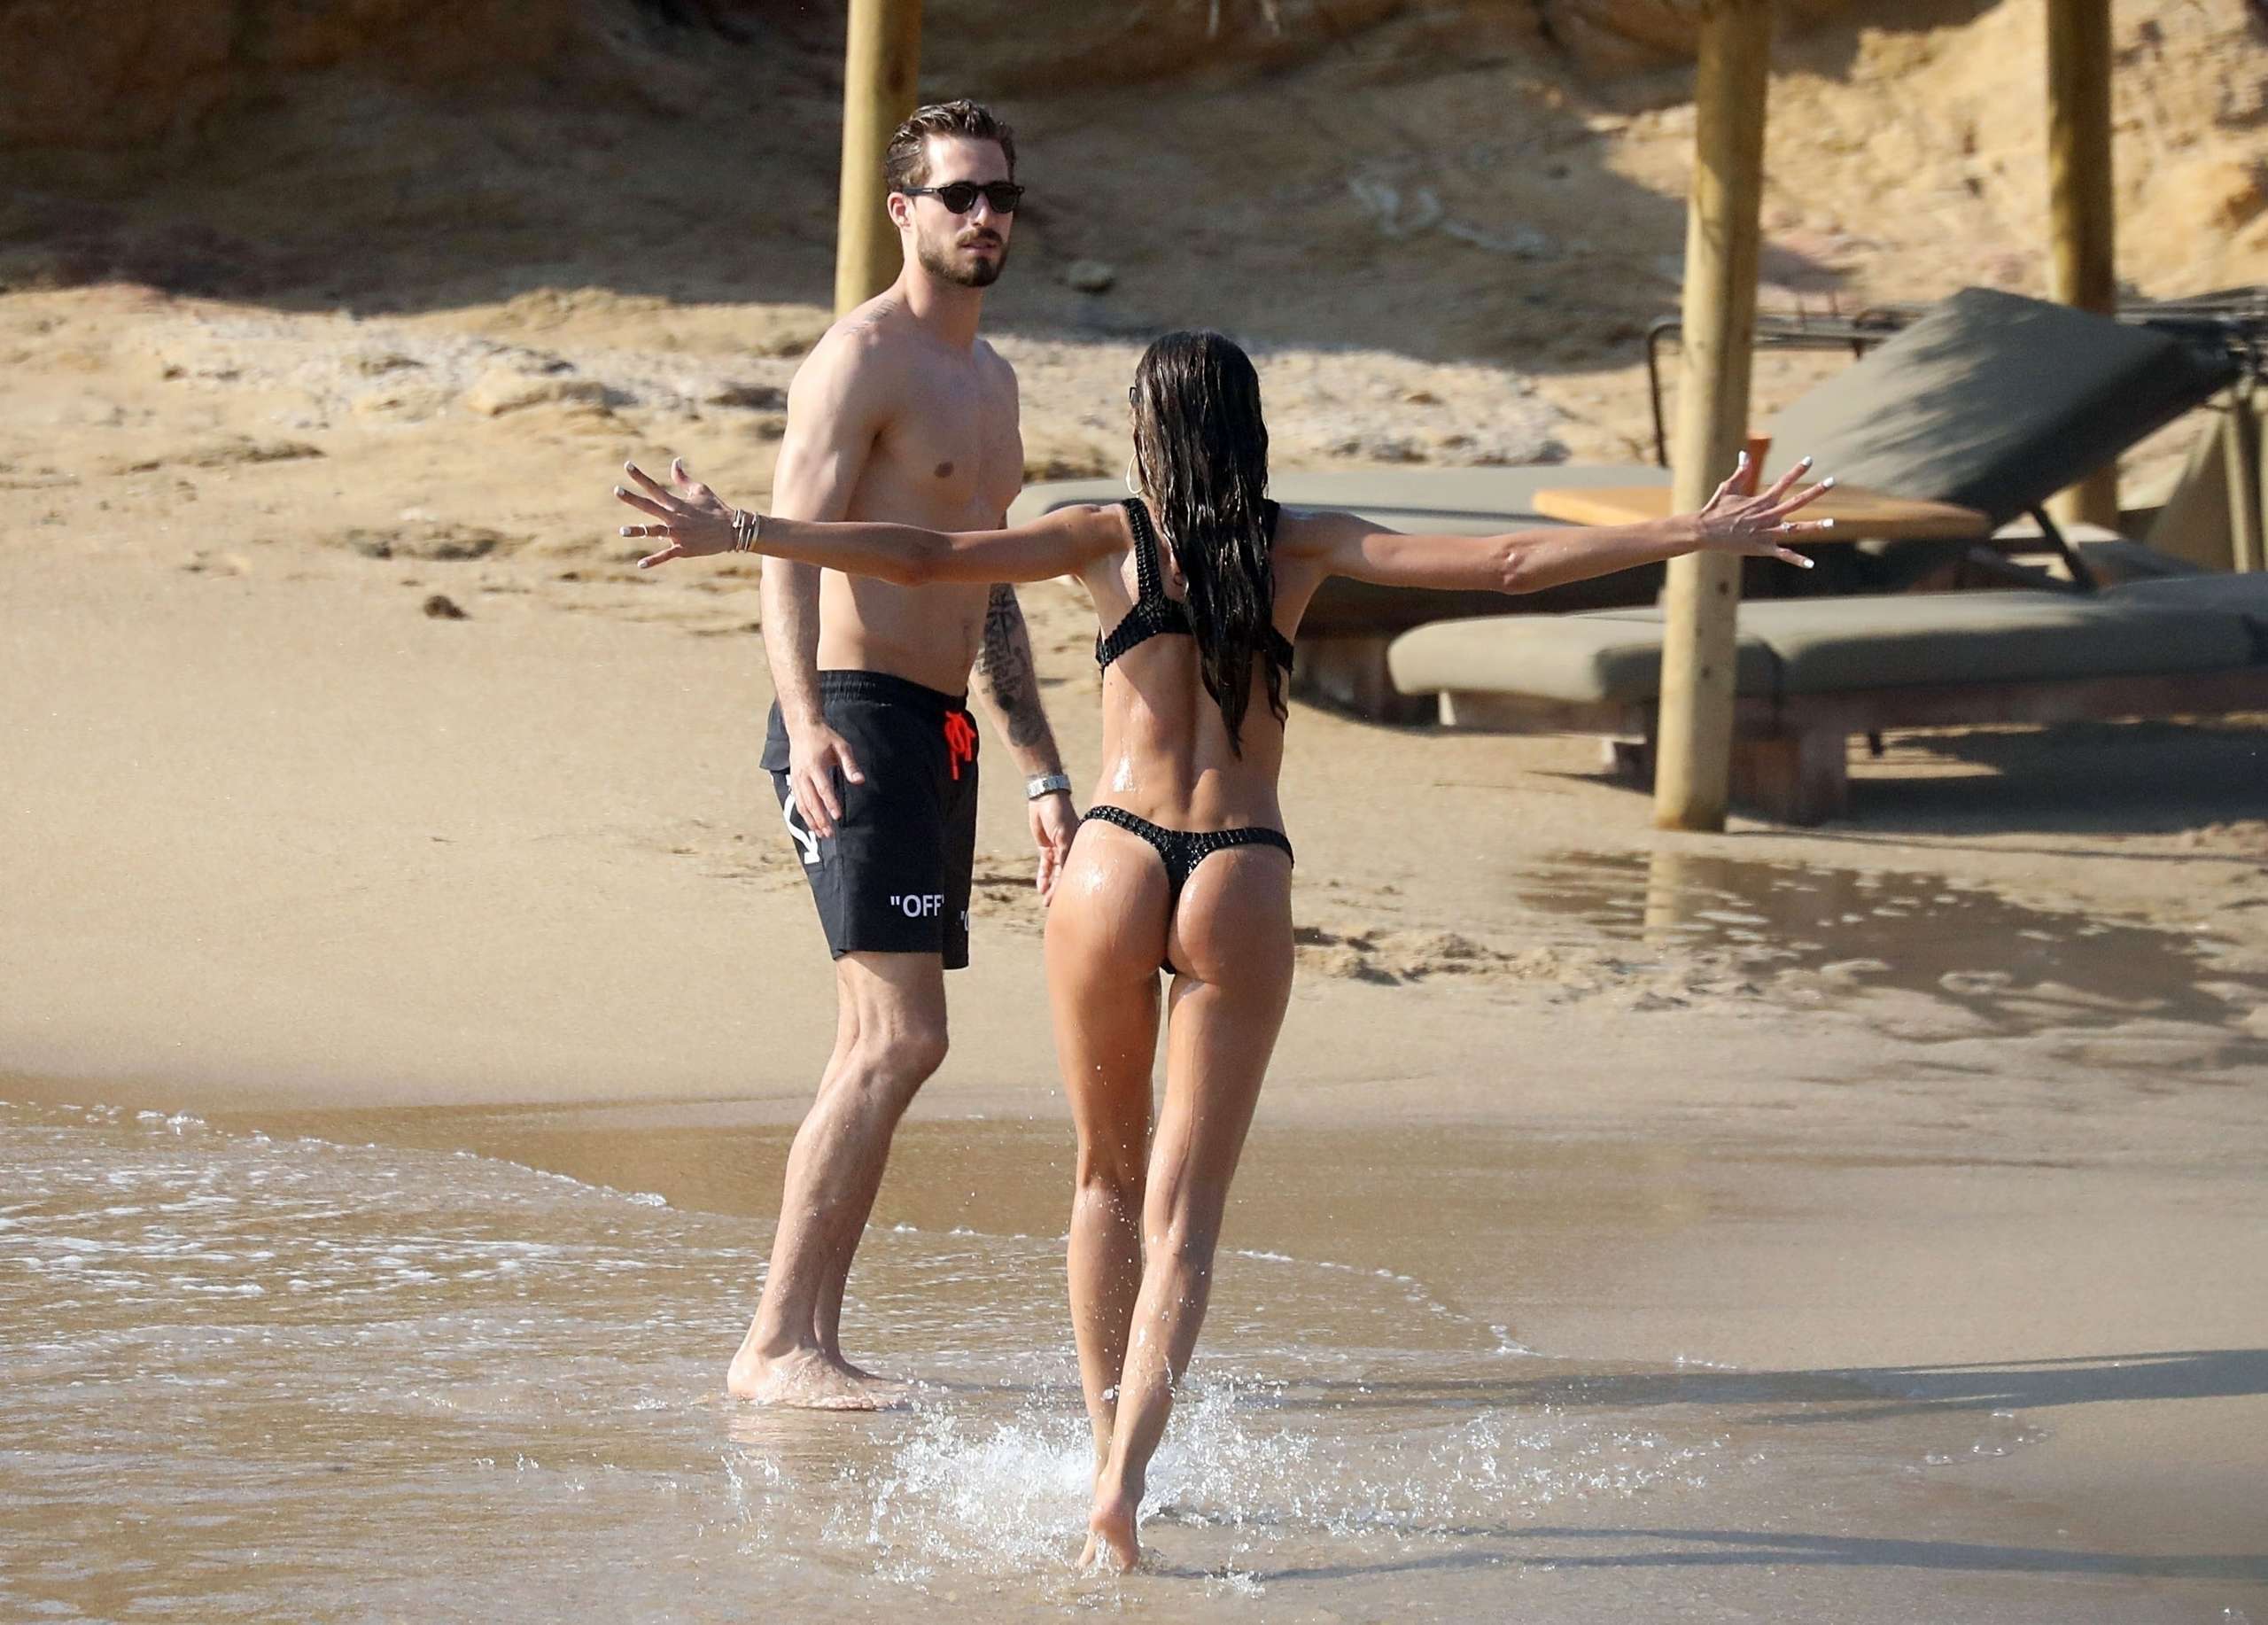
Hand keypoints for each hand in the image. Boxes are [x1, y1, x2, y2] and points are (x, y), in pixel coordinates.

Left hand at [614, 458, 740, 567]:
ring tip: (622, 531)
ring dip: (638, 530)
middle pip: (649, 506)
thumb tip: (675, 461)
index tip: (628, 466)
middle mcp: (676, 517)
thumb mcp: (700, 490)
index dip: (641, 477)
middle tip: (617, 491)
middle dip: (632, 499)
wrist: (732, 530)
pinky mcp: (684, 549)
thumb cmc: (716, 508)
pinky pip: (666, 555)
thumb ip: (683, 479)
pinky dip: (654, 560)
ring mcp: (679, 534)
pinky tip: (640, 564)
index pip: (655, 487)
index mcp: (678, 503)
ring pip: (654, 531)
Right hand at [785, 721, 864, 839]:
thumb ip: (850, 765)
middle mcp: (802, 775)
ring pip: (802, 804)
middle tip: (829, 833)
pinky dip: (804, 815)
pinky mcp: (793, 781)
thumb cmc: (824, 737)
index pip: (823, 789)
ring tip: (822, 834)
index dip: (830, 804)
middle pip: (811, 801)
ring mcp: (796, 779)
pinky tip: (812, 824)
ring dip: (811, 821)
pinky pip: (798, 801)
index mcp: (815, 766)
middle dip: (820, 819)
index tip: (837, 816)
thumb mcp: (841, 747)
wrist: (802, 728)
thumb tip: (860, 781)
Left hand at [1028, 790, 1077, 904]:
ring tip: (1045, 900)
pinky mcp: (1047, 846)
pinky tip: (1041, 887)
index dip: (1068, 886)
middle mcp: (1070, 850)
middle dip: (1058, 890)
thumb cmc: (1059, 814)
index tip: (1065, 901)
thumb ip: (1065, 854)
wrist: (1045, 798)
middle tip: (1051, 905)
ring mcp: (1058, 849)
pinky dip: (1043, 876)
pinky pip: (1045, 865)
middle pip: (1064, 874)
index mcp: (1079, 847)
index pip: (1074, 871)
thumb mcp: (1064, 835)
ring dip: (1050, 886)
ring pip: (1054, 872)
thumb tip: (1066, 875)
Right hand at [1691, 452, 1833, 567]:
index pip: (1783, 482)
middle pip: (1797, 502)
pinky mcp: (1762, 547)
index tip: (1810, 460)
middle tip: (1832, 481)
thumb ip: (1740, 472)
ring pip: (1795, 529)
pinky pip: (1783, 554)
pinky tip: (1811, 564)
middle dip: (1815, 491)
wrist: (1704, 531)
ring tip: (1832, 522)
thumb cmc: (1715, 509)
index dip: (1797, 470)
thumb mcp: (1728, 487)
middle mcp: (1767, 515)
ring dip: (1814, 526)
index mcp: (1761, 501)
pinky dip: (1797, 559)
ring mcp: (1766, 532)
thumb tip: (1744, 454)